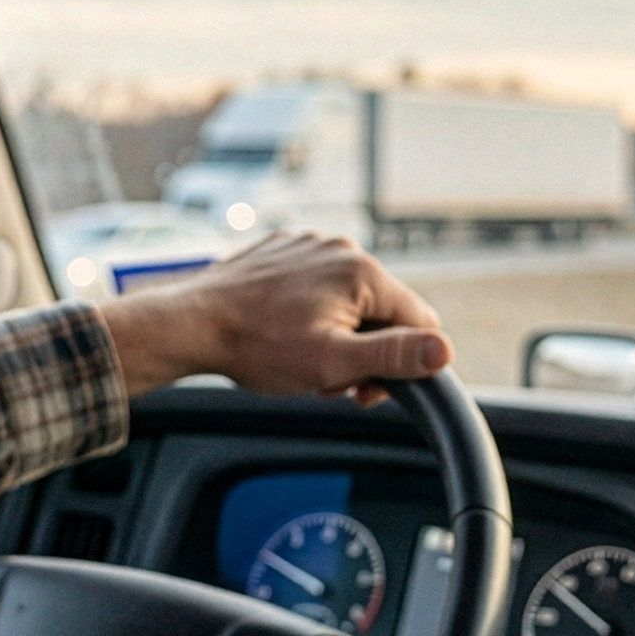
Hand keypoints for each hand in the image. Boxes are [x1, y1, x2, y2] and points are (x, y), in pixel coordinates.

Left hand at [95, 231, 449, 401]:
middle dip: (363, 352)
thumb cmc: (256, 345)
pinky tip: (282, 335)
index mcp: (362, 272)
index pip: (419, 321)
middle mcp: (341, 249)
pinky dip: (310, 315)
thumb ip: (394, 356)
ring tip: (300, 359)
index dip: (403, 363)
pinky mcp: (283, 252)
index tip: (365, 389)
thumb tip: (445, 351)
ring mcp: (309, 246)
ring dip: (337, 336)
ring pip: (348, 301)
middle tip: (327, 381)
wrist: (190, 323)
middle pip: (382, 312)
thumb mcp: (333, 363)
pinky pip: (316, 287)